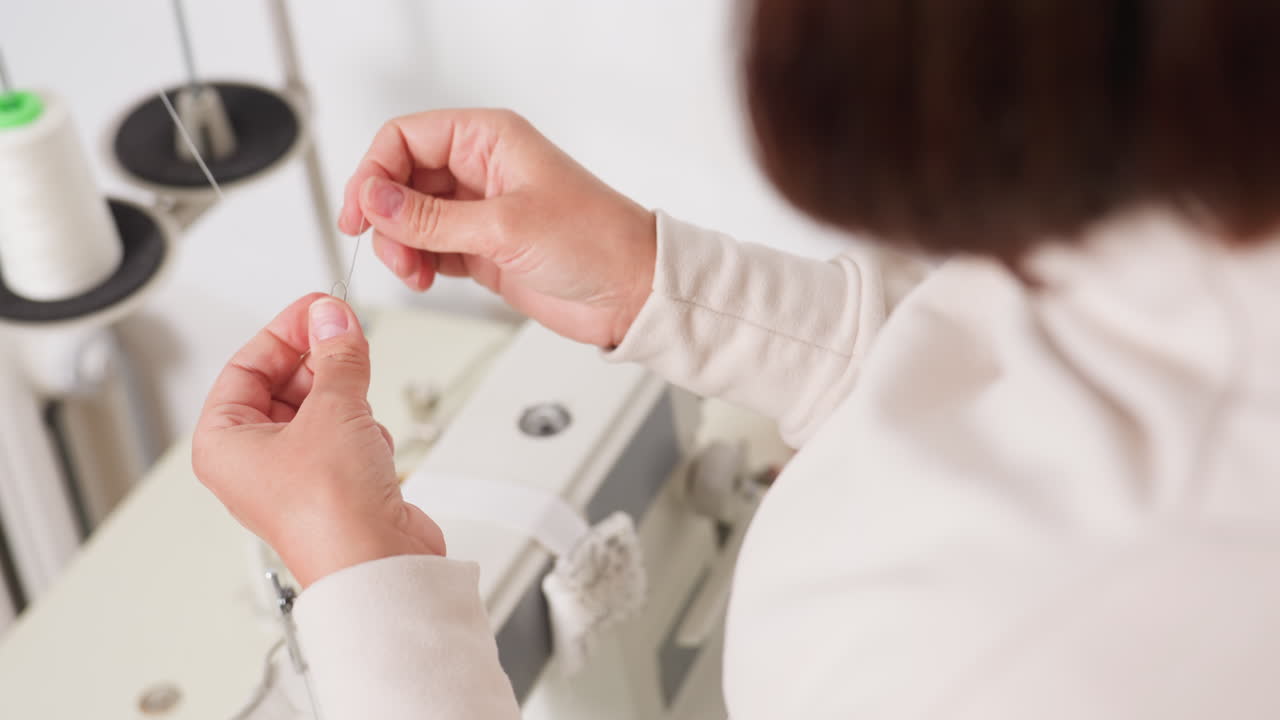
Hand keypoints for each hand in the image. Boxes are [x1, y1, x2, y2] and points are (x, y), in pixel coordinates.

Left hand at [192, 294, 444, 587]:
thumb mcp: (333, 409)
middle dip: (318, 361)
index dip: (286, 332)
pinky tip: (373, 437)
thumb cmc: (329, 512)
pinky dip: (362, 428)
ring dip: (344, 396)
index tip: (320, 309)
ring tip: (360, 388)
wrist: (376, 564)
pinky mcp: (333, 487)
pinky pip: (343, 436)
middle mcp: (252, 462)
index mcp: (223, 443)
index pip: (246, 366)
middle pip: (282, 386)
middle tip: (346, 334)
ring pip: (317, 410)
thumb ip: (336, 355)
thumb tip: (332, 319)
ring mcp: (294, 476)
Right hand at [338, 109, 655, 348]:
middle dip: (387, 216)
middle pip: (401, 179)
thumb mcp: (505, 226)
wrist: (632, 292)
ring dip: (400, 246)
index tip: (363, 212)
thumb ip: (432, 217)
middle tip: (391, 250)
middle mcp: (481, 169)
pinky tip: (426, 278)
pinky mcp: (482, 249)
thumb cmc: (595, 241)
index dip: (375, 171)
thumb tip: (374, 199)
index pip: (406, 138)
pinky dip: (418, 264)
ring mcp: (479, 211)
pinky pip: (429, 248)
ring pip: (410, 218)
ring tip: (415, 272)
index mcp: (489, 139)